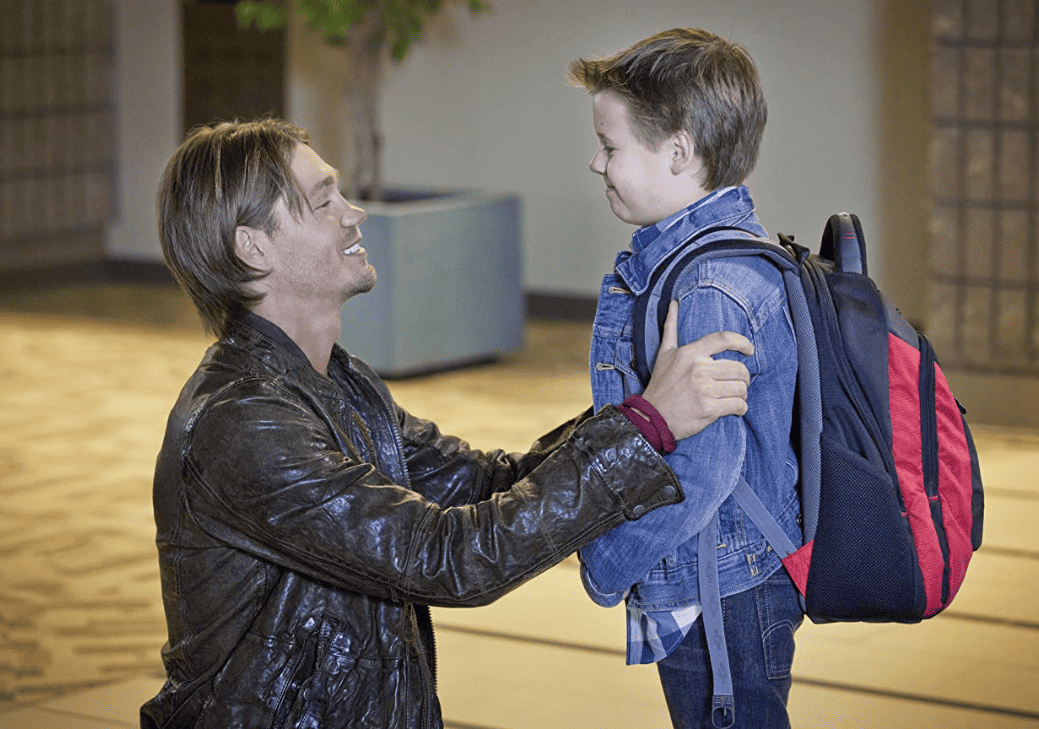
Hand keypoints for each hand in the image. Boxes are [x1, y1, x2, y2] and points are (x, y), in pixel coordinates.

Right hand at [641, 301, 752, 440]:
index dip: (742, 342)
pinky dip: (741, 408)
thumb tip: (673, 303)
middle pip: (739, 368)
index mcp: (690, 353)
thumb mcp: (664, 353)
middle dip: (743, 378)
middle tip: (738, 383)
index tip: (750, 350)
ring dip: (742, 394)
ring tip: (735, 397)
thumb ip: (670, 328)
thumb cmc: (661, 384)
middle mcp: (698, 369)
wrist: (651, 417)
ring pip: (740, 388)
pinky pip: (738, 405)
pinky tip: (735, 409)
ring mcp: (704, 390)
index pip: (724, 339)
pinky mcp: (709, 409)